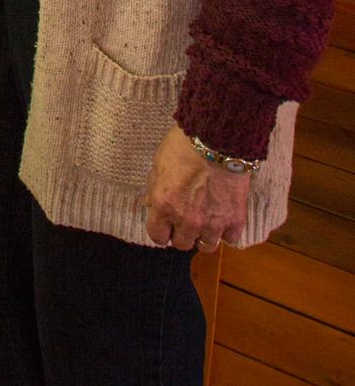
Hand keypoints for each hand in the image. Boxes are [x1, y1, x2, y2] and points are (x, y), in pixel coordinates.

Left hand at [143, 122, 250, 251]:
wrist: (217, 138)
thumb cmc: (184, 146)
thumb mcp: (158, 164)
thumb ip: (155, 189)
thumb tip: (151, 205)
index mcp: (164, 206)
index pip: (157, 236)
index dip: (160, 231)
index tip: (165, 225)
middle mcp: (187, 220)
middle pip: (181, 244)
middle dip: (181, 233)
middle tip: (185, 221)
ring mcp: (212, 223)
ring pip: (206, 246)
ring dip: (203, 236)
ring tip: (205, 223)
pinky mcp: (235, 219)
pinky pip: (230, 239)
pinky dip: (227, 231)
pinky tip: (223, 219)